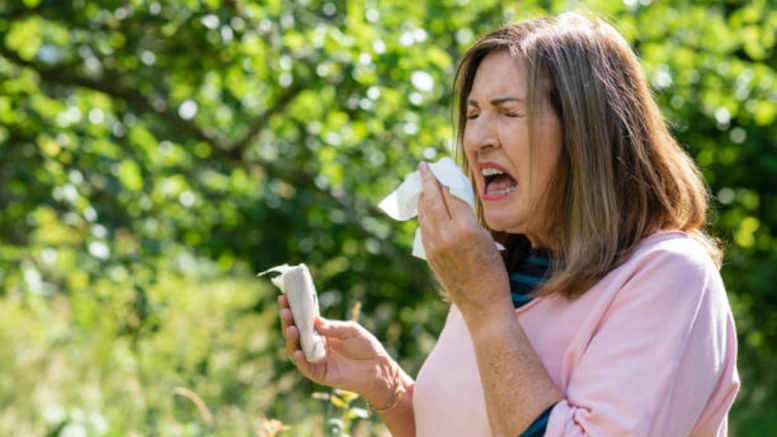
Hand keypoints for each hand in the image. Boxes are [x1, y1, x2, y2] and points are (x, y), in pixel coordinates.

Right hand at [278, 294, 397, 402]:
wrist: (378, 368)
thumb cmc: (366, 346)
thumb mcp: (351, 330)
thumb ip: (333, 327)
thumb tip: (315, 320)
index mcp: (321, 332)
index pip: (302, 320)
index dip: (293, 309)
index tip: (284, 297)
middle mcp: (314, 345)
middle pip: (295, 333)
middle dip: (288, 321)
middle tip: (285, 309)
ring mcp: (315, 360)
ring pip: (296, 349)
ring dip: (291, 339)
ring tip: (291, 327)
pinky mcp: (319, 374)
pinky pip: (305, 367)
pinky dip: (300, 359)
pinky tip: (297, 350)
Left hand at [417, 161, 510, 314]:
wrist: (482, 303)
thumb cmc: (493, 271)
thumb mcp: (487, 238)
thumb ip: (469, 219)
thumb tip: (455, 201)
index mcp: (466, 228)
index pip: (451, 196)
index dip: (445, 180)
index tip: (440, 167)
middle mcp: (447, 235)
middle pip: (433, 200)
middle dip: (427, 181)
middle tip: (423, 167)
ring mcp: (435, 247)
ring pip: (425, 214)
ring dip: (423, 197)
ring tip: (422, 184)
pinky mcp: (430, 257)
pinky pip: (424, 230)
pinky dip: (423, 215)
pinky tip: (424, 208)